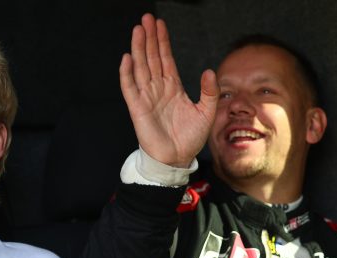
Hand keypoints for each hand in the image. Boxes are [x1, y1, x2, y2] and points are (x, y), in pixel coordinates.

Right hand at [120, 13, 218, 167]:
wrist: (177, 158)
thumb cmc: (189, 138)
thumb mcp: (207, 112)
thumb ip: (209, 91)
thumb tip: (208, 71)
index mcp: (172, 87)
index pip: (165, 59)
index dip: (162, 42)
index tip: (160, 24)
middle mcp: (157, 89)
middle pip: (151, 58)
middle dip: (148, 38)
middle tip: (146, 19)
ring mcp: (146, 97)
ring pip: (141, 67)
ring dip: (138, 49)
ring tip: (137, 30)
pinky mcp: (138, 109)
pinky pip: (130, 88)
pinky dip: (127, 73)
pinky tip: (127, 58)